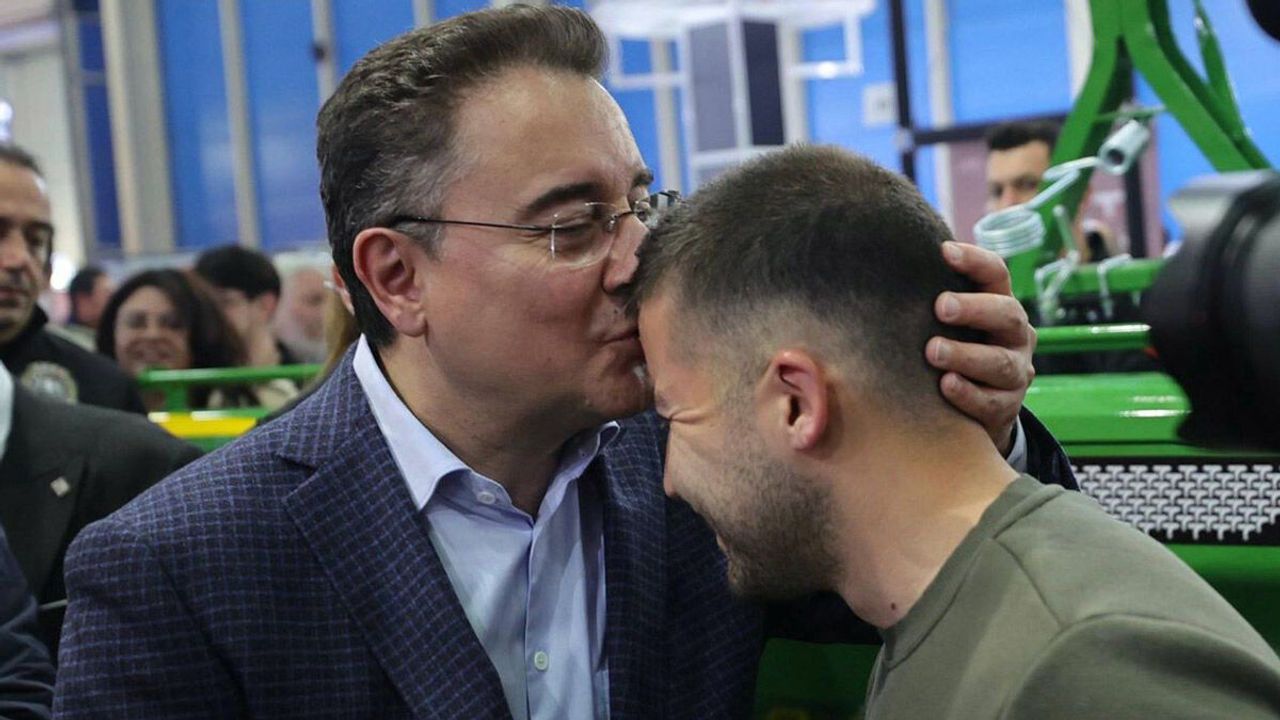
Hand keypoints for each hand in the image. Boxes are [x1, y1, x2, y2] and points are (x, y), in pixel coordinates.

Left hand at [928, 241, 1035, 453]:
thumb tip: (884, 267)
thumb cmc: (951, 349)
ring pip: (1000, 363)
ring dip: (966, 355)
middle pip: (1008, 315)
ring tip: (933, 351)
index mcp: (1000, 306)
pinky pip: (991, 402)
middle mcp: (1015, 336)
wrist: (975, 409)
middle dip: (975, 309)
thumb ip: (928, 300)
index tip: (944, 252)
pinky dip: (968, 394)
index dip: (975, 261)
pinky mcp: (1006, 409)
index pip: (997, 274)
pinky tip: (945, 386)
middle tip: (941, 306)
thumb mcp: (948, 323)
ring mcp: (1015, 373)